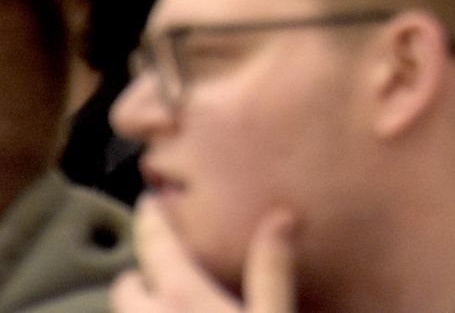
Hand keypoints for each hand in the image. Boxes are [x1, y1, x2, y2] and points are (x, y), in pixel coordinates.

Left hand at [112, 198, 297, 312]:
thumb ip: (271, 270)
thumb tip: (281, 216)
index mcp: (179, 295)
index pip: (156, 245)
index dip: (151, 218)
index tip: (149, 199)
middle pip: (126, 285)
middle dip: (141, 274)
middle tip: (164, 267)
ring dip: (143, 303)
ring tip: (169, 298)